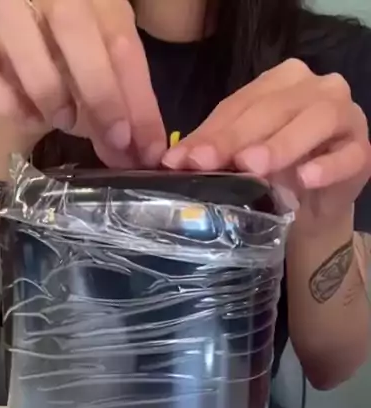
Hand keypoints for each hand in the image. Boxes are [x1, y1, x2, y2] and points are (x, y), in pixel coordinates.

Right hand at [0, 0, 166, 168]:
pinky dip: (4, 97)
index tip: (144, 145)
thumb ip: (128, 122)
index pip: (121, 40)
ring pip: (15, 25)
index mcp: (97, 3)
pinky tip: (27, 118)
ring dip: (46, 84)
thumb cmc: (76, 90)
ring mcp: (9, 17)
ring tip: (64, 121)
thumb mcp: (110, 102)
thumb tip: (146, 154)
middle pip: (71, 20)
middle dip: (99, 86)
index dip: (137, 96)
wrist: (23, 98)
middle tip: (114, 136)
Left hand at [162, 59, 370, 233]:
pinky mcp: (362, 149)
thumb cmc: (274, 175)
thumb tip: (173, 161)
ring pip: (314, 121)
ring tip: (253, 167)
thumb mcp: (239, 158)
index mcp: (280, 82)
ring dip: (282, 145)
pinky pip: (347, 155)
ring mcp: (344, 115)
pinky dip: (327, 167)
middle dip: (238, 138)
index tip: (182, 160)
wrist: (313, 207)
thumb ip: (212, 151)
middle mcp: (315, 88)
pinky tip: (306, 178)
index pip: (241, 104)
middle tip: (209, 163)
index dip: (211, 133)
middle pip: (273, 109)